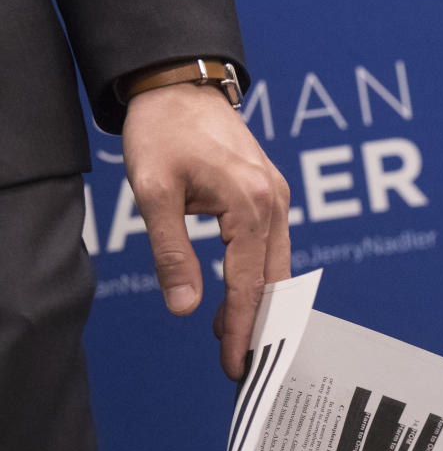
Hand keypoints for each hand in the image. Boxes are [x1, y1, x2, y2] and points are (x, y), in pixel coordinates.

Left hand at [122, 82, 290, 379]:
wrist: (180, 85)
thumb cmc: (164, 132)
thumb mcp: (154, 193)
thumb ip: (171, 252)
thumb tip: (185, 307)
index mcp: (250, 204)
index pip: (247, 284)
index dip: (241, 329)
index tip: (235, 365)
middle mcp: (275, 204)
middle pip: (273, 283)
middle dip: (257, 327)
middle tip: (238, 363)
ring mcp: (280, 199)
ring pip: (278, 269)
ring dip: (257, 304)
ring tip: (229, 335)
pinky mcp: (274, 196)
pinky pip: (274, 249)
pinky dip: (260, 278)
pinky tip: (237, 294)